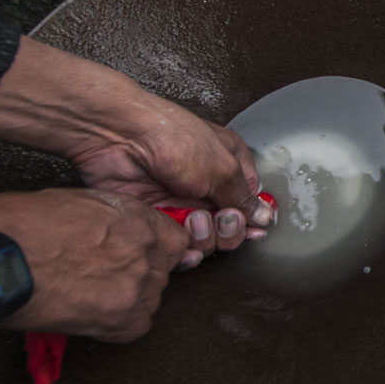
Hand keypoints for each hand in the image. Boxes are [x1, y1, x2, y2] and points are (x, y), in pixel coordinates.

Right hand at [0, 189, 189, 341]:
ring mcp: (140, 286)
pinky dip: (115, 325)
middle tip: (103, 275)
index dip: (156, 249)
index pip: (175, 239)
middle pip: (162, 270)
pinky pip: (135, 327)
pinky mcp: (124, 320)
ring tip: (89, 293)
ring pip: (150, 298)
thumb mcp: (78, 201)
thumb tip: (117, 228)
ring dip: (127, 299)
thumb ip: (113, 217)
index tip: (142, 256)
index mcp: (138, 218)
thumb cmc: (22, 227)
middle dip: (138, 273)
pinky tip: (90, 313)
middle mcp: (147, 250)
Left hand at [68, 102, 270, 258]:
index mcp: (230, 165)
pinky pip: (177, 242)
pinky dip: (182, 245)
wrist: (119, 138)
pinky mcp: (158, 215)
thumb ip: (244, 199)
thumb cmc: (172, 138)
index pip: (251, 202)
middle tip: (221, 219)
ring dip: (204, 235)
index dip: (253, 219)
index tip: (252, 228)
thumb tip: (265, 217)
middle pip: (231, 225)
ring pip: (206, 238)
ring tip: (193, 218)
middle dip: (229, 229)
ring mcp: (183, 201)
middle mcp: (208, 184)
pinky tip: (181, 236)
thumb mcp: (221, 169)